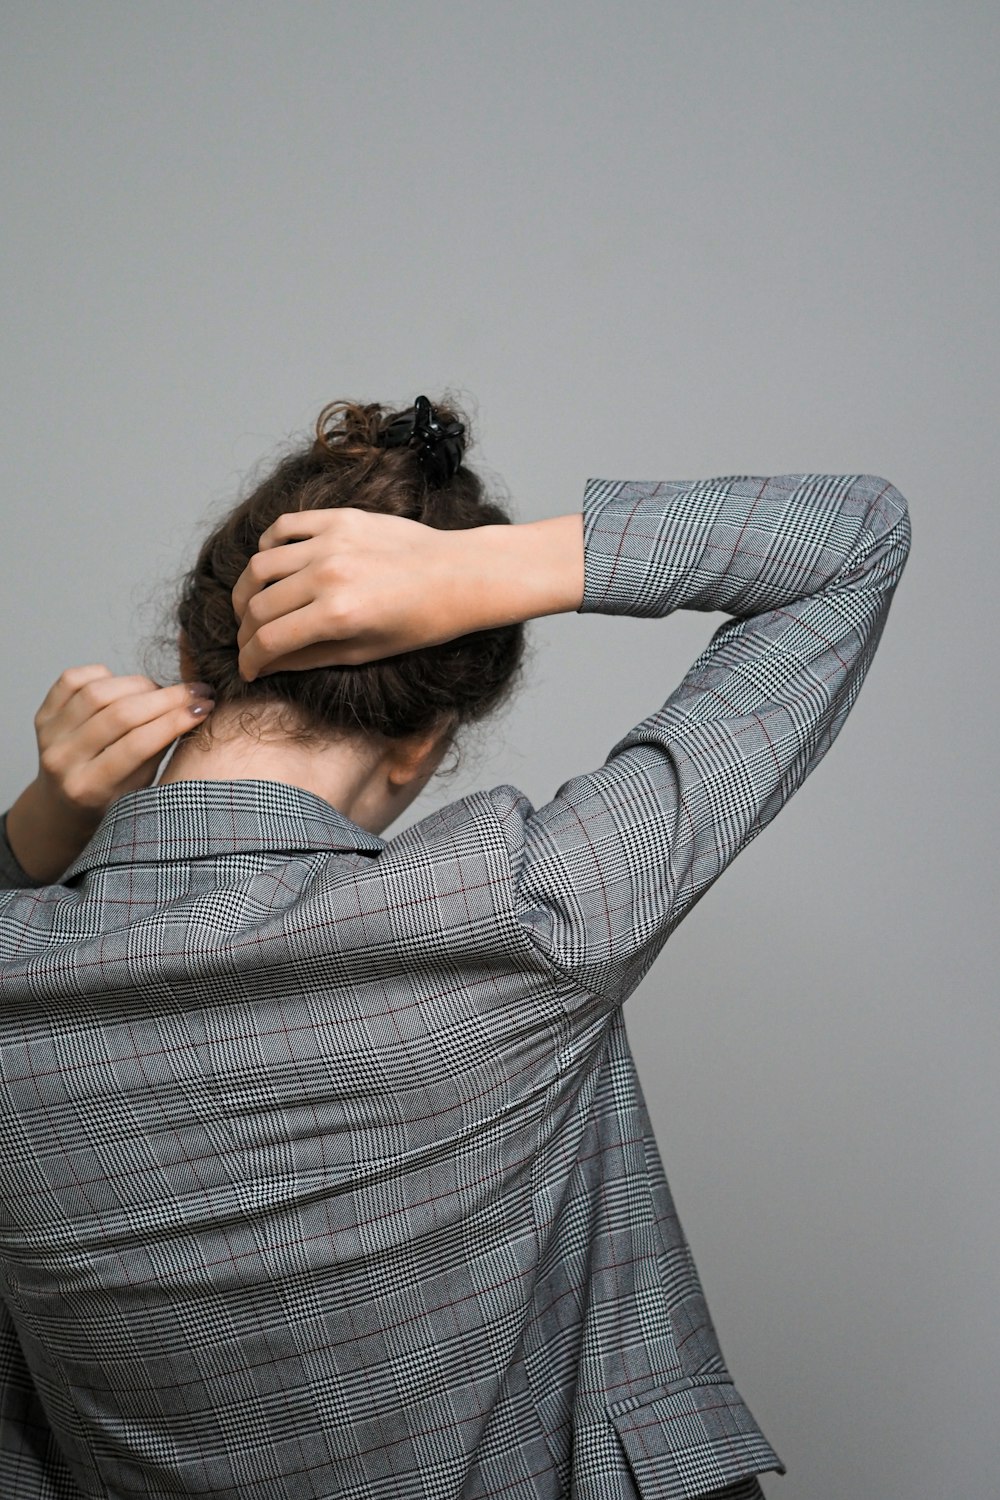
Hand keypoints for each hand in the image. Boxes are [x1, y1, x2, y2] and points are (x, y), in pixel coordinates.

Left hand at [5, 666, 215, 881]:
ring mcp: (48, 736)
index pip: (137, 745)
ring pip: (98, 692)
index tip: (204, 706)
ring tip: (160, 692)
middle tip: (195, 691)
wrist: (61, 805)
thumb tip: (193, 707)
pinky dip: (104, 675)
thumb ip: (159, 749)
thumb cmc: (109, 800)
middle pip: (119, 714)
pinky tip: (123, 686)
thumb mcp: (140, 787)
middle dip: (165, 698)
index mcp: (88, 788)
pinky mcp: (41, 716)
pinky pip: (72, 679)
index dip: (175, 720)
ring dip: (139, 685)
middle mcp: (61, 761)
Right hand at [232, 507, 482, 681]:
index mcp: (338, 616)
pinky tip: (272, 564)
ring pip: (260, 565)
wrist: (459, 574)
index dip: (250, 659)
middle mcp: (328, 576)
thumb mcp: (366, 651)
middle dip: (246, 631)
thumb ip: (310, 657)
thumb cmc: (421, 622)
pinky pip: (284, 527)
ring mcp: (332, 542)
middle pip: (258, 605)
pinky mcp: (339, 518)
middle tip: (250, 641)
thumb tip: (267, 665)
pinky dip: (267, 546)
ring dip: (247, 590)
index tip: (248, 668)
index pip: (269, 640)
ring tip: (252, 605)